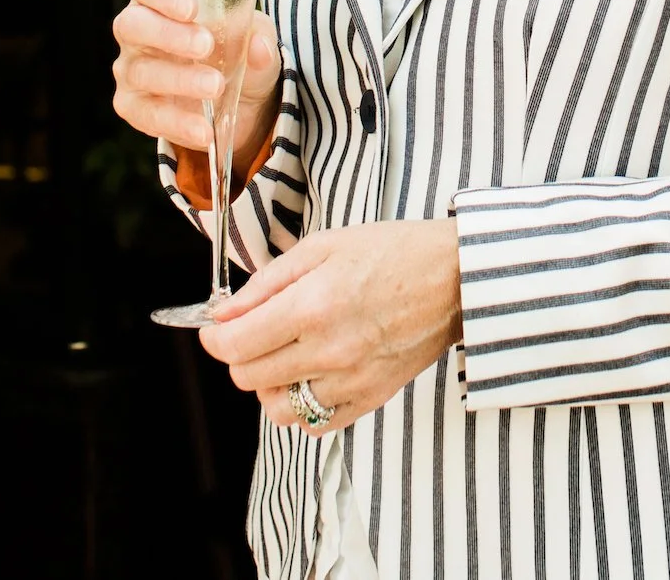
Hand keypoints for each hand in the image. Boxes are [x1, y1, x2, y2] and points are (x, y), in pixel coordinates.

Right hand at [112, 0, 281, 166]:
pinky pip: (147, 115)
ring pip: (141, 72)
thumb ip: (259, 37)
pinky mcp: (134, 107)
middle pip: (132, 25)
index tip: (192, 9)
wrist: (240, 102)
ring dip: (180, 80)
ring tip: (215, 87)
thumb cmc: (237, 52)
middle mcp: (138, 32)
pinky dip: (177, 123)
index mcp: (162, 2)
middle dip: (167, 35)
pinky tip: (204, 130)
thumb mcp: (256, 39)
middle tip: (204, 46)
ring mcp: (131, 70)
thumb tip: (259, 47)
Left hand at [198, 220, 463, 432]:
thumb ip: (266, 283)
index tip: (216, 328)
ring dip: (271, 384)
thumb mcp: (322, 247)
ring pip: (278, 409)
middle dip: (241, 355)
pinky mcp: (371, 398)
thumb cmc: (392, 253)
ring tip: (287, 356)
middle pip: (249, 378)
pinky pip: (315, 423)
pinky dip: (304, 405)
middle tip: (256, 332)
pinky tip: (313, 374)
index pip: (234, 345)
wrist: (455, 278)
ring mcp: (351, 380)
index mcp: (312, 306)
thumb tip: (222, 315)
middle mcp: (328, 350)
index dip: (214, 338)